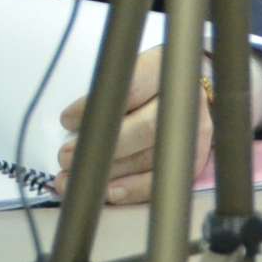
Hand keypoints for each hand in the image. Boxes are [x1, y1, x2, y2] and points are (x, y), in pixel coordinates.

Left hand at [55, 46, 206, 206]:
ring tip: (77, 178)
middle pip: (145, 128)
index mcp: (161, 69)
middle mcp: (182, 100)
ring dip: (111, 173)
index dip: (97, 108)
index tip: (68, 121)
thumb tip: (74, 125)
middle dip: (103, 146)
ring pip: (152, 157)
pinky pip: (163, 180)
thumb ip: (108, 94)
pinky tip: (110, 192)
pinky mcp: (194, 158)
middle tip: (67, 156)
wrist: (190, 90)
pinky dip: (134, 190)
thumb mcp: (130, 72)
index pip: (129, 89)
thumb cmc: (149, 82)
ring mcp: (193, 131)